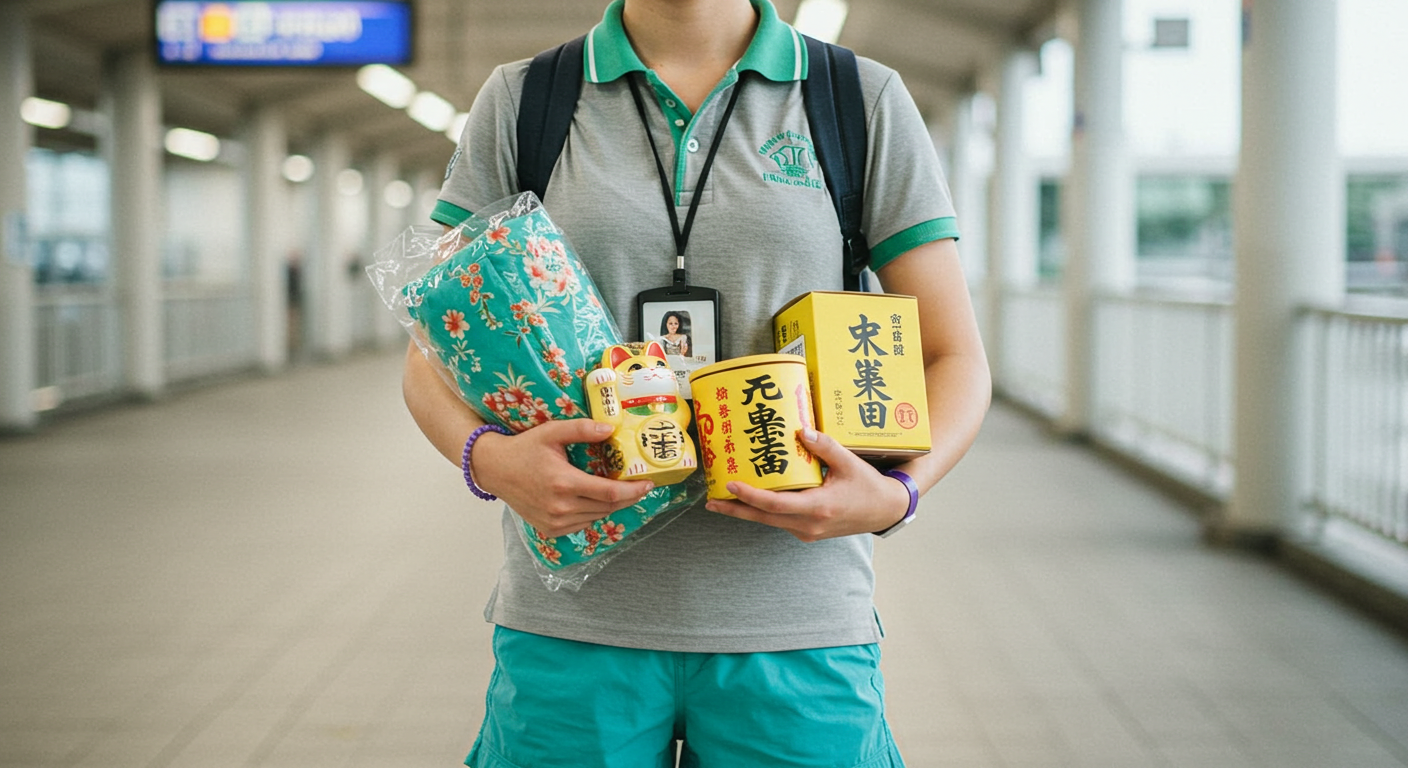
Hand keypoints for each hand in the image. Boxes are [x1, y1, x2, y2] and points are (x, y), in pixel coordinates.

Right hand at [472, 419, 654, 538]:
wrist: (495, 469)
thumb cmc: (524, 448)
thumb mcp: (552, 432)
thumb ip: (582, 429)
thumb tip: (610, 429)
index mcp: (564, 483)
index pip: (609, 493)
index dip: (633, 490)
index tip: (649, 484)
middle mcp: (560, 508)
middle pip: (607, 507)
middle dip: (628, 498)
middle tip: (640, 486)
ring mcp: (554, 522)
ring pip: (596, 517)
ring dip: (611, 506)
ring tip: (620, 491)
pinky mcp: (550, 529)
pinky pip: (582, 524)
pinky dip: (593, 513)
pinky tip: (594, 500)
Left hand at [704, 428, 912, 541]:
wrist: (885, 511)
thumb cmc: (868, 487)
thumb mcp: (849, 462)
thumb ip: (825, 446)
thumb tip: (800, 430)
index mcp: (818, 507)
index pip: (775, 505)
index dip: (750, 496)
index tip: (730, 485)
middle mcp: (809, 524)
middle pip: (763, 518)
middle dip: (735, 510)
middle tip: (710, 502)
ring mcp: (808, 531)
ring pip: (770, 522)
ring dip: (747, 512)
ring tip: (723, 499)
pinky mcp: (808, 532)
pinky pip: (781, 522)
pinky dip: (764, 512)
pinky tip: (753, 499)